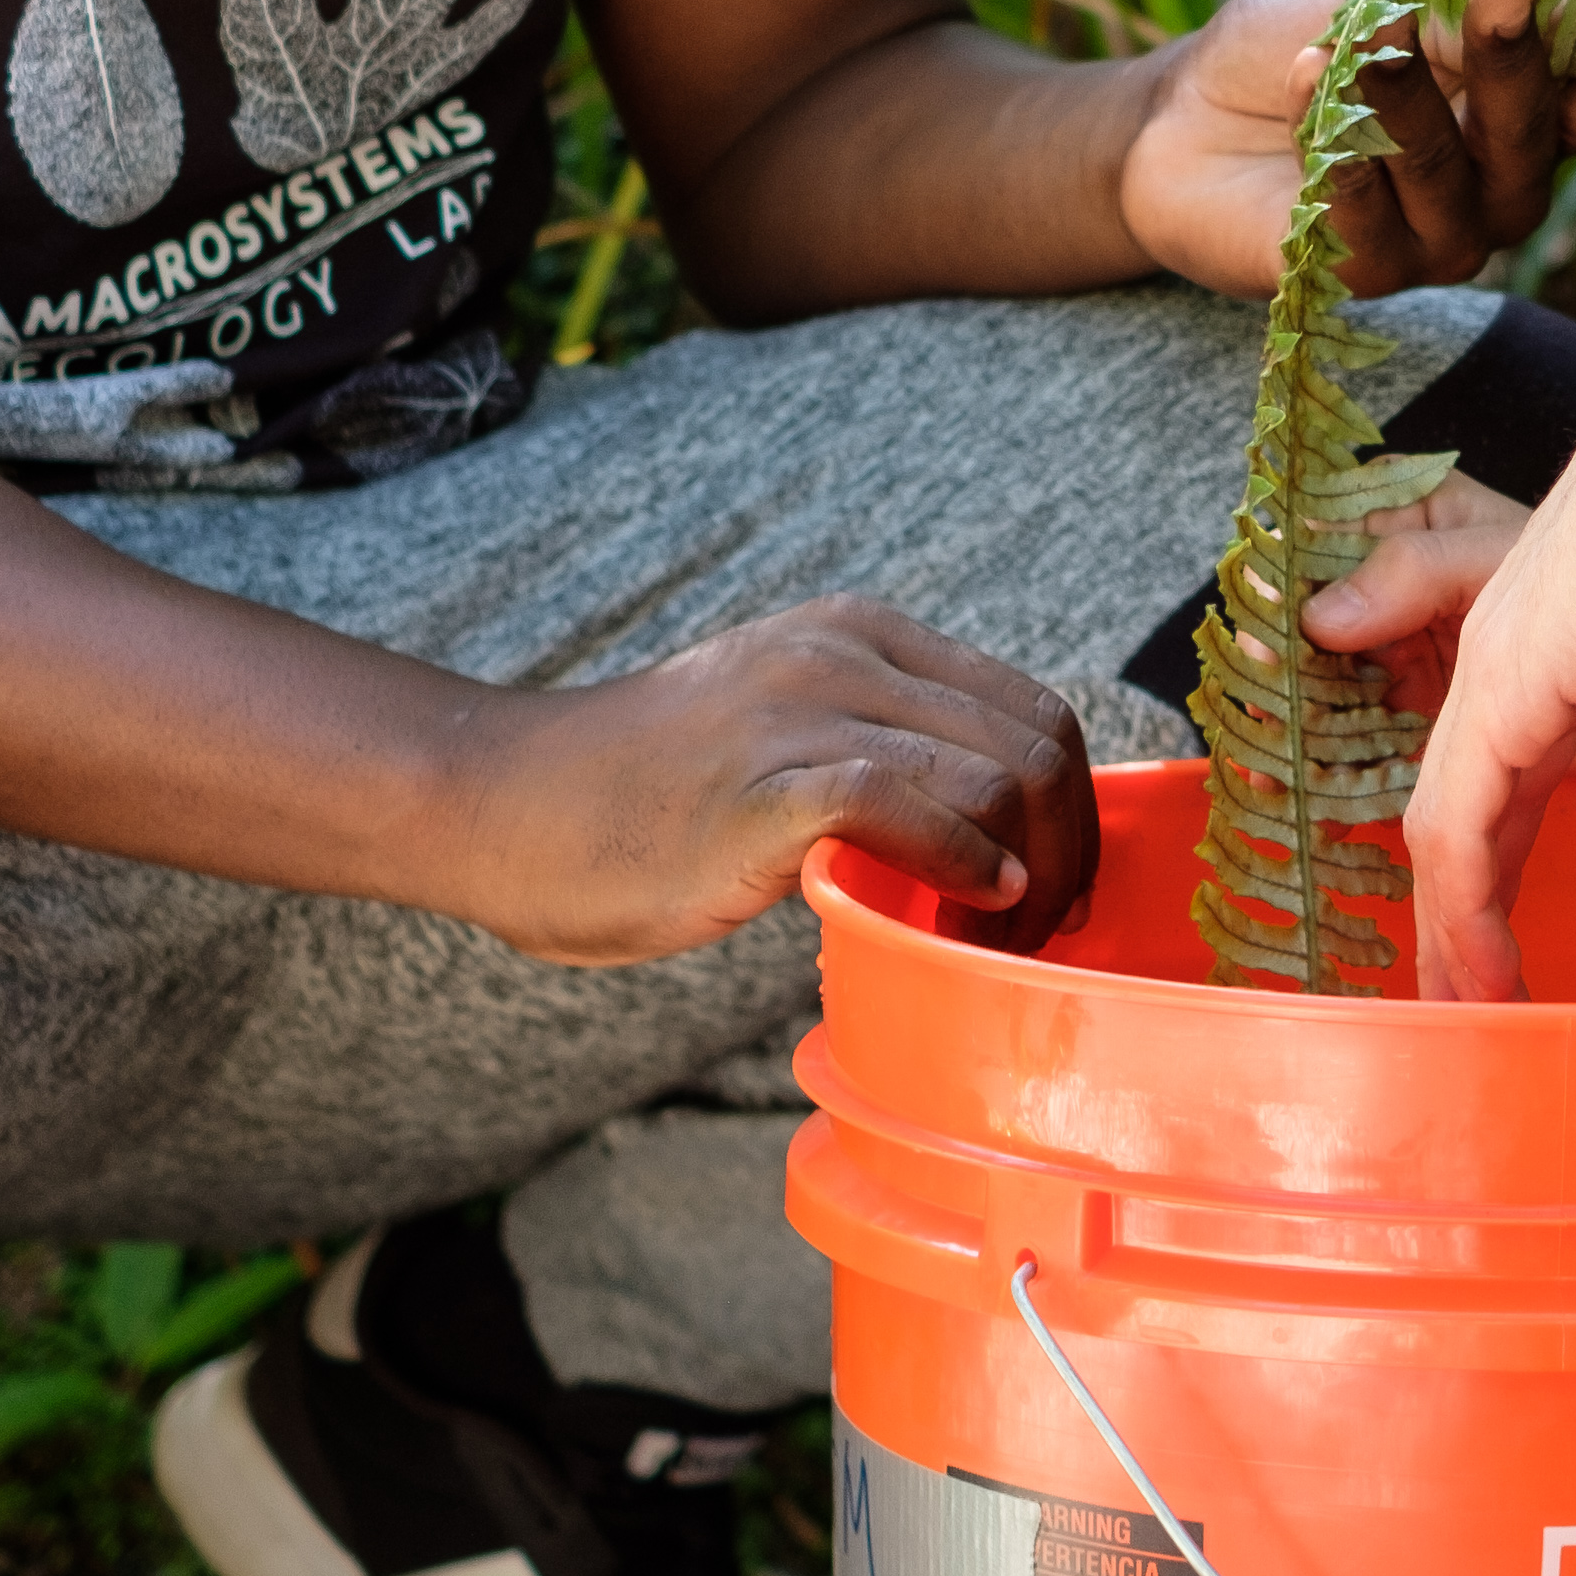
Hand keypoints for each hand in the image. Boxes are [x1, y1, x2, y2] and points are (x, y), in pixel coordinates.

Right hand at [451, 596, 1095, 964]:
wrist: (504, 803)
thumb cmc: (642, 796)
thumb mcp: (782, 729)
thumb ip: (876, 751)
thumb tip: (988, 834)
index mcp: (859, 633)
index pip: (1030, 706)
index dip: (1071, 807)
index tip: (1055, 889)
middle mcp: (844, 653)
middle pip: (1035, 740)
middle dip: (1068, 848)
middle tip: (1041, 932)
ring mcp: (802, 713)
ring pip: (996, 772)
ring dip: (1029, 876)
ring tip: (999, 942)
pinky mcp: (763, 786)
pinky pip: (908, 806)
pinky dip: (967, 866)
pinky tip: (969, 913)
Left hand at [1115, 0, 1575, 300]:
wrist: (1183, 113)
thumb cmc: (1298, 42)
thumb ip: (1456, 1)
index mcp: (1529, 110)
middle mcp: (1501, 185)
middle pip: (1540, 140)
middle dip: (1518, 63)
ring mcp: (1439, 239)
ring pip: (1450, 179)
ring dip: (1407, 101)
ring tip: (1365, 40)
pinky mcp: (1364, 276)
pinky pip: (1367, 219)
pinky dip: (1334, 144)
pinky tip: (1306, 79)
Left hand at [1387, 298, 1575, 1000]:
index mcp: (1556, 646)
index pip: (1503, 780)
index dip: (1500, 872)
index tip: (1505, 956)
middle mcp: (1505, 656)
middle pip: (1458, 811)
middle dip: (1458, 915)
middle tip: (1459, 1003)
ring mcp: (1493, 670)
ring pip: (1445, 827)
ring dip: (1452, 931)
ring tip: (1465, 1016)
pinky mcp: (1502, 688)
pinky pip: (1456, 823)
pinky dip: (1461, 907)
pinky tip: (1480, 974)